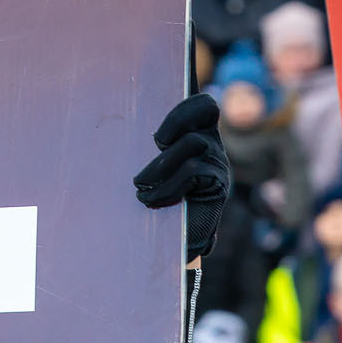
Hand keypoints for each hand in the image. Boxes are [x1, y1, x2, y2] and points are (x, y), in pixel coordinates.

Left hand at [134, 94, 230, 263]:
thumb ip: (153, 147)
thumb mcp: (153, 167)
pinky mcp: (218, 184)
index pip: (203, 104)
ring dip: (161, 165)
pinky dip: (168, 186)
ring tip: (140, 186)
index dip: (186, 101)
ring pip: (192, 143)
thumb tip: (123, 120)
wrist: (173, 241)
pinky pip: (192, 170)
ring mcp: (217, 162)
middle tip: (157, 143)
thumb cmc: (156, 199)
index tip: (161, 125)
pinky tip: (153, 200)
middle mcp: (211, 143)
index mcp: (197, 132)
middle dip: (177, 120)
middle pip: (206, 108)